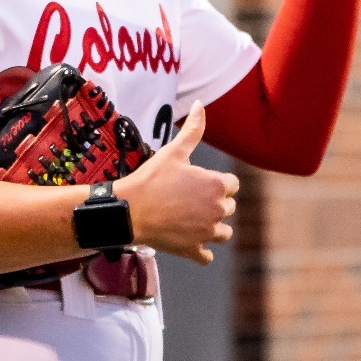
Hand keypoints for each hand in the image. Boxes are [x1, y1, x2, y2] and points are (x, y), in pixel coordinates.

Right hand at [122, 106, 239, 264]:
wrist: (129, 211)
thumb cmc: (151, 179)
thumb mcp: (173, 152)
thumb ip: (193, 129)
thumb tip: (201, 105)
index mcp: (217, 186)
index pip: (232, 184)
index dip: (216, 182)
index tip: (199, 182)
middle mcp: (218, 210)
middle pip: (228, 207)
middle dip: (214, 203)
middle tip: (190, 199)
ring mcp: (207, 232)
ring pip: (223, 232)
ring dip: (213, 227)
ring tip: (194, 221)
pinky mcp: (193, 250)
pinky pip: (206, 255)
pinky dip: (201, 251)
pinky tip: (190, 242)